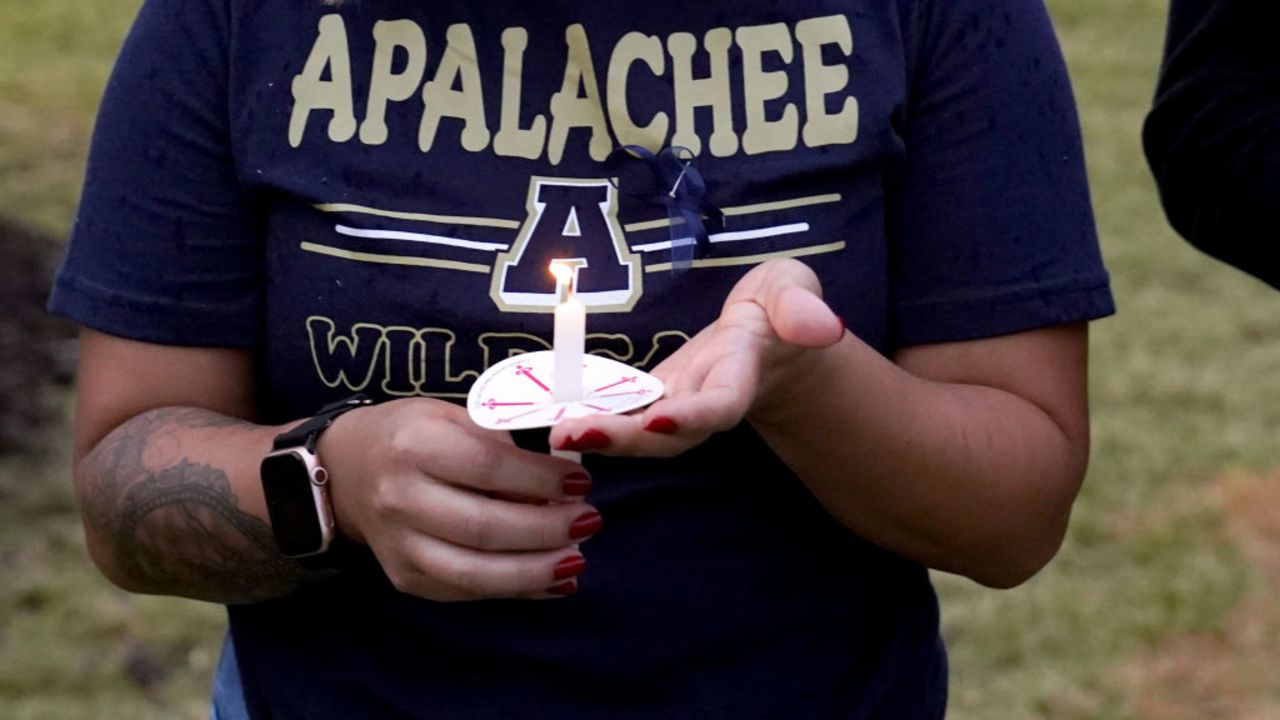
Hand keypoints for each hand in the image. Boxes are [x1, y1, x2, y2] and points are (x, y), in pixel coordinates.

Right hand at [316, 398, 599, 600]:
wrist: (345, 470)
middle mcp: (400, 499)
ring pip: (475, 573)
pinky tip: (553, 581)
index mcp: (415, 447)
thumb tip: (560, 479)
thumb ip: (502, 444)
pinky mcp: (405, 578)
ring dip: (536, 571)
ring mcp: (399, 546)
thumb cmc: (412, 435)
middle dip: (547, 530)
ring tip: (577, 559)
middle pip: (484, 527)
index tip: (582, 482)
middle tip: (590, 522)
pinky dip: (517, 591)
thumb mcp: (453, 417)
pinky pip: (467, 593)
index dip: (541, 479)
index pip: (488, 467)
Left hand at [549, 259, 844, 456]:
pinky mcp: (655, 397)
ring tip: (552, 429)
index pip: (721, 404)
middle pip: (667, 434)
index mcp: (742, 375)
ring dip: (598, 434)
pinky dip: (589, 416)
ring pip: (638, 432)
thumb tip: (823, 325)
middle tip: (572, 433)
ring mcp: (678, 403)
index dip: (695, 416)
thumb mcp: (794, 290)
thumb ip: (801, 305)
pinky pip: (622, 414)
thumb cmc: (782, 306)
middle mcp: (706, 400)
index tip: (661, 420)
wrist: (773, 339)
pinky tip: (548, 413)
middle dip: (623, 439)